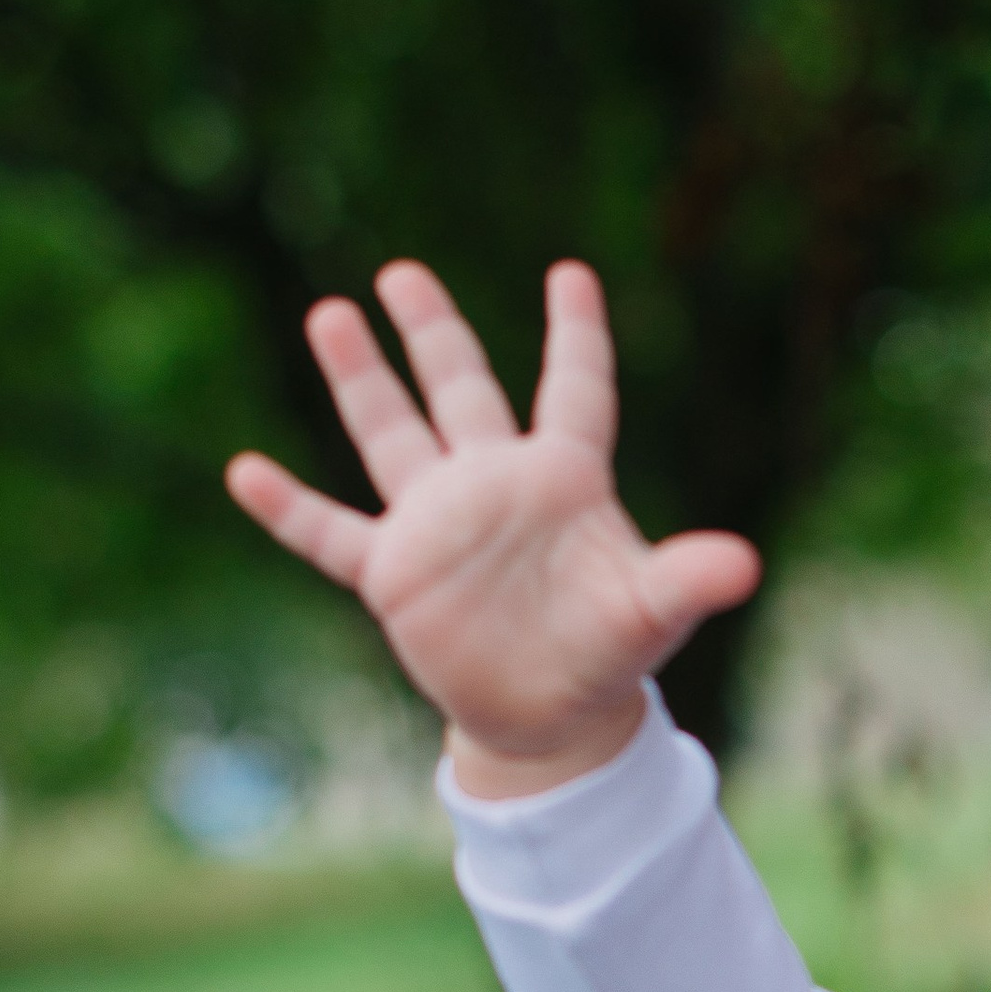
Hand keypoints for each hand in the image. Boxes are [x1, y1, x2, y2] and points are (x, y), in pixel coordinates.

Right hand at [226, 260, 760, 796]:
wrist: (552, 718)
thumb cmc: (608, 654)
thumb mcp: (652, 614)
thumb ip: (688, 580)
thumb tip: (745, 564)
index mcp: (564, 480)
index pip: (574, 391)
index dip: (576, 335)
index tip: (571, 274)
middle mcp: (494, 486)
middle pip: (462, 390)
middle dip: (434, 333)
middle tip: (402, 272)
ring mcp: (438, 525)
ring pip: (393, 436)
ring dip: (361, 380)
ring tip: (329, 313)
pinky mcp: (396, 575)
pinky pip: (332, 533)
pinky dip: (290, 509)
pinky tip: (245, 471)